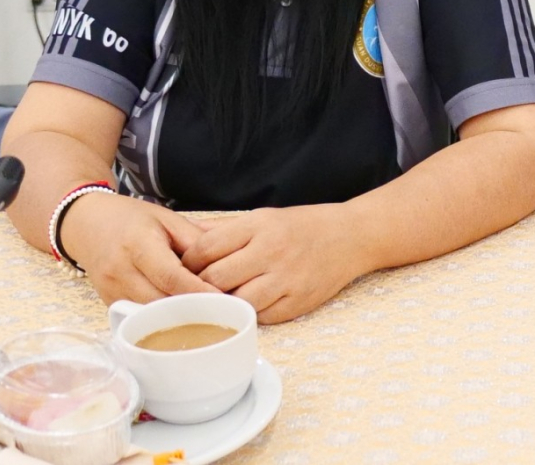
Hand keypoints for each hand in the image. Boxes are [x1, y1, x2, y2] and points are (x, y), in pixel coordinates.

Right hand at [61, 193, 221, 305]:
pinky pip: (139, 317)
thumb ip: (196, 241)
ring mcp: (111, 290)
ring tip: (205, 316)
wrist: (88, 224)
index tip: (224, 300)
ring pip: (150, 315)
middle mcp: (120, 270)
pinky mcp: (108, 304)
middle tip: (222, 312)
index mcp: (138, 244)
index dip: (197, 291)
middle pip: (160, 301)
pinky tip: (180, 316)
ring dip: (177, 318)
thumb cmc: (133, 219)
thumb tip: (224, 265)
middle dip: (192, 309)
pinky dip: (160, 319)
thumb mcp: (168, 219)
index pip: (171, 276)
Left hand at [181, 205, 369, 323]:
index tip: (184, 268)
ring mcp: (286, 279)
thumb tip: (182, 235)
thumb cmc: (302, 226)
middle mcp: (272, 252)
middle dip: (200, 286)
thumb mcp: (263, 217)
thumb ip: (224, 229)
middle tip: (194, 290)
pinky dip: (250, 314)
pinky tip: (247, 306)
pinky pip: (261, 317)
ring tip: (220, 300)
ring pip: (237, 302)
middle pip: (216, 278)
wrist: (351, 237)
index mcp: (259, 226)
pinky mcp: (297, 302)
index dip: (188, 261)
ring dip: (224, 304)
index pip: (206, 248)